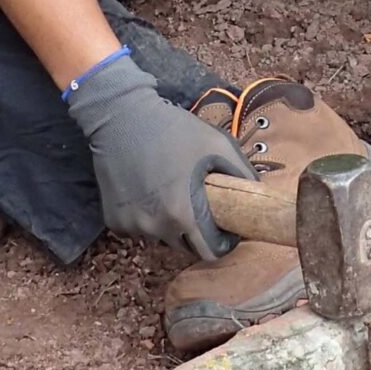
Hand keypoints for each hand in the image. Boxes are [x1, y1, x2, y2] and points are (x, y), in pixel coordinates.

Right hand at [66, 54, 257, 258]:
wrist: (122, 117)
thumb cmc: (174, 130)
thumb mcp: (218, 144)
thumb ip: (241, 173)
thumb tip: (257, 194)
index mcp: (182, 214)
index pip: (208, 252)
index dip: (222, 242)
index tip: (225, 227)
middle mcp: (155, 228)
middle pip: (185, 247)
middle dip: (197, 232)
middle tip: (199, 205)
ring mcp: (131, 226)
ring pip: (161, 237)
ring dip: (170, 224)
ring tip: (173, 192)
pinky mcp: (113, 220)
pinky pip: (139, 228)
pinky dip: (147, 217)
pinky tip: (149, 190)